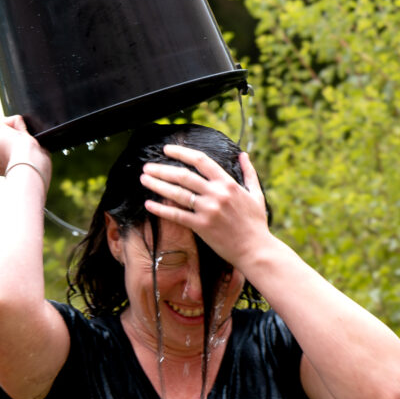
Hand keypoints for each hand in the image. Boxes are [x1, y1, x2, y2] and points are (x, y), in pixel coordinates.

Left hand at [0, 114, 51, 184]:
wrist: (26, 165)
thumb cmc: (23, 144)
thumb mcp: (19, 124)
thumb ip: (13, 121)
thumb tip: (15, 121)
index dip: (5, 127)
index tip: (15, 130)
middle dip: (0, 139)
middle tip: (15, 140)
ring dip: (0, 149)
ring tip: (14, 150)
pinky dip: (3, 160)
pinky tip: (12, 158)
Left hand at [143, 144, 269, 266]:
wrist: (255, 249)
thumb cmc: (256, 223)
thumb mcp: (256, 194)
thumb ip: (248, 172)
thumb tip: (243, 154)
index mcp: (228, 183)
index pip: (201, 161)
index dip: (181, 152)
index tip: (166, 149)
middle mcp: (216, 194)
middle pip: (184, 176)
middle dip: (162, 169)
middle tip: (147, 167)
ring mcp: (208, 210)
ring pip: (177, 193)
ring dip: (157, 185)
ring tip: (143, 179)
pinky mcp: (201, 226)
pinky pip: (176, 215)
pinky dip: (160, 209)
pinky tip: (148, 204)